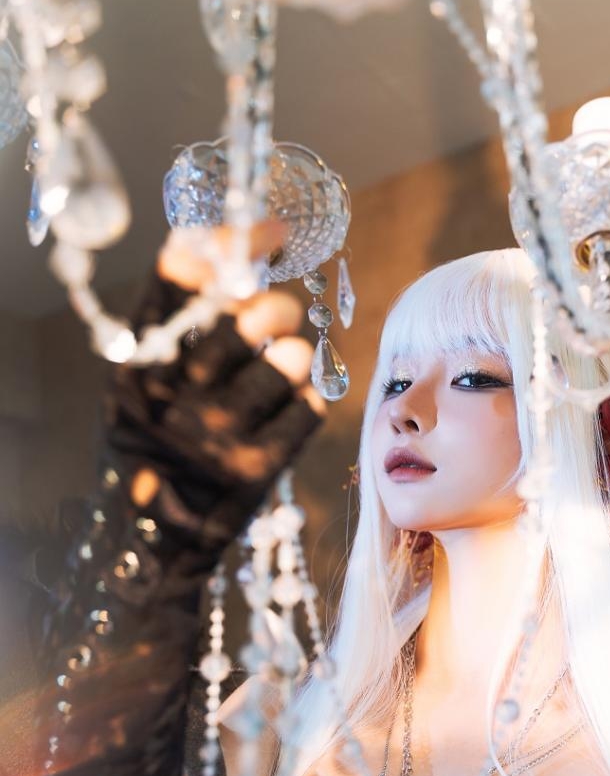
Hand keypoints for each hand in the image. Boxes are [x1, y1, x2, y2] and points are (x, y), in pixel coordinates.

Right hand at [99, 223, 328, 590]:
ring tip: (290, 361)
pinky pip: (306, 411)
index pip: (177, 286)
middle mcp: (172, 401)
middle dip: (272, 306)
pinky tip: (292, 406)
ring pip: (284, 363)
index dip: (227, 247)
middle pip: (240, 321)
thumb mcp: (144, 390)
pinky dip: (307, 401)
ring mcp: (216, 438)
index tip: (266, 231)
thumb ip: (178, 331)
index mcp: (136, 370)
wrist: (157, 544)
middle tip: (280, 310)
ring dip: (295, 354)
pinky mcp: (256, 471)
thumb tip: (237, 254)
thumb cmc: (157, 450)